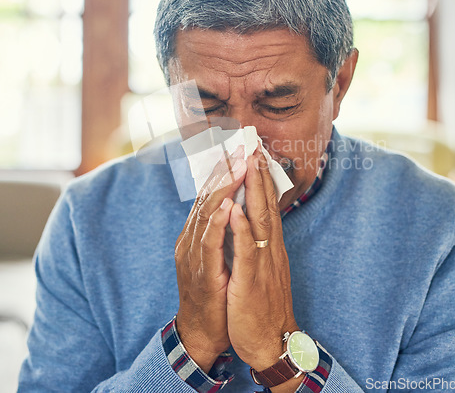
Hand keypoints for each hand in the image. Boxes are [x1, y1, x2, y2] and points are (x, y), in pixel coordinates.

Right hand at [175, 145, 246, 372]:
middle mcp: (192, 239)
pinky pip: (209, 246)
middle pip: (207, 198)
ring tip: (236, 165)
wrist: (204, 331)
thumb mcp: (218, 253)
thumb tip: (234, 200)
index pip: (210, 194)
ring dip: (222, 189)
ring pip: (206, 215)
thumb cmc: (216, 289)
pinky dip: (217, 224)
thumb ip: (221, 227)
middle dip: (224, 170)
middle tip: (239, 146)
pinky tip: (227, 206)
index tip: (238, 147)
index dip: (223, 169)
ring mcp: (194, 256)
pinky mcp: (202, 274)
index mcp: (198, 233)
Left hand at [226, 143, 298, 371]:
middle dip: (258, 172)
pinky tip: (236, 209)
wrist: (271, 340)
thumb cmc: (262, 301)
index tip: (254, 151)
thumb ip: (257, 240)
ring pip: (259, 220)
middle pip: (265, 203)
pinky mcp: (252, 280)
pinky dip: (242, 229)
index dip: (260, 176)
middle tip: (253, 143)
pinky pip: (247, 251)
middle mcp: (269, 247)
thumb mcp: (261, 265)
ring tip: (248, 162)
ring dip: (254, 190)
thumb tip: (250, 217)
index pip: (265, 203)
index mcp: (268, 243)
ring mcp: (262, 262)